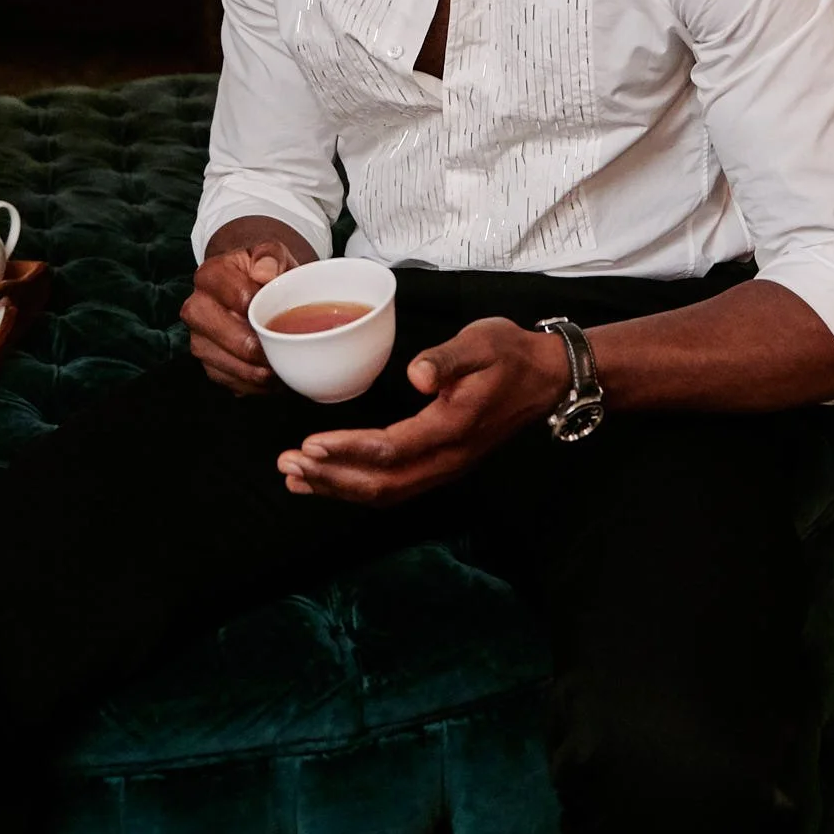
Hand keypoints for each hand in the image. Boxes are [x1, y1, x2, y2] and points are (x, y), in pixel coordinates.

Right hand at [181, 233, 309, 393]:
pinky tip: (270, 381)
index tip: (283, 316)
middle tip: (281, 351)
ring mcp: (198, 337)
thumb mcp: (272, 253)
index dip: (262, 310)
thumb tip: (265, 273)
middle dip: (254, 347)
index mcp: (210, 275)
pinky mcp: (207, 361)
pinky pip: (226, 380)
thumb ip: (271, 256)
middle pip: (223, 333)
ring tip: (280, 371)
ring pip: (221, 362)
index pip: (237, 296)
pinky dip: (250, 385)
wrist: (254, 287)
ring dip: (253, 373)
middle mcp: (196, 307)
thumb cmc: (265, 271)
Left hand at [276, 317, 569, 504]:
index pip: (392, 448)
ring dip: (338, 487)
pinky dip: (357, 486)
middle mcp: (448, 459)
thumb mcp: (482, 342)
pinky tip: (329, 479)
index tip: (310, 443)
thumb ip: (447, 358)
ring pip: (386, 491)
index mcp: (453, 428)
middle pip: (382, 482)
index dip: (348, 450)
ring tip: (295, 476)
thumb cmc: (509, 354)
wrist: (545, 377)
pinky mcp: (441, 465)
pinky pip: (395, 486)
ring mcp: (445, 468)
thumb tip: (417, 374)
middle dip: (331, 476)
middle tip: (287, 461)